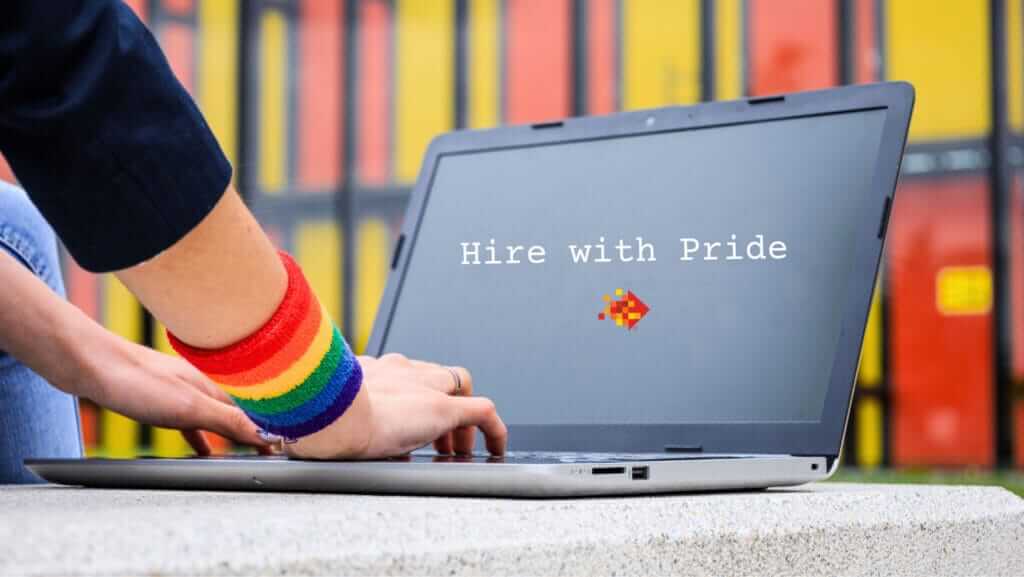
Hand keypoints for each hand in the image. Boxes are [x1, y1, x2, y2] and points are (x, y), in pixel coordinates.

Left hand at [74, 336, 271, 455]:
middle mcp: (196, 386)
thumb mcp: (187, 408)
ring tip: (236, 453)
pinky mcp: (155, 397)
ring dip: (225, 433)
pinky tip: (195, 443)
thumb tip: (264, 433)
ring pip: (210, 416)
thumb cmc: (135, 382)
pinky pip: (187, 419)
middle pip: (232, 412)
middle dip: (251, 429)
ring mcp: (176, 390)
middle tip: (267, 450)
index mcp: (209, 388)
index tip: (281, 446)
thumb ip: (226, 421)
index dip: (265, 430)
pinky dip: (198, 434)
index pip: (248, 413)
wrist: (87, 364)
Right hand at [285, 353, 506, 459]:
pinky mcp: (441, 407)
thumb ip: (334, 416)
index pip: (405, 374)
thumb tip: (328, 439)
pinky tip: (496, 447)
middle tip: (438, 441)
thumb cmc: (317, 419)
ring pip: (459, 389)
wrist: (328, 416)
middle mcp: (399, 370)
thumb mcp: (325, 413)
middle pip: (435, 378)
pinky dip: (493, 429)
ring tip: (458, 449)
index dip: (415, 395)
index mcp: (371, 370)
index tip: (410, 421)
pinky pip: (482, 412)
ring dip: (460, 421)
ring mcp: (423, 386)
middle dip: (440, 407)